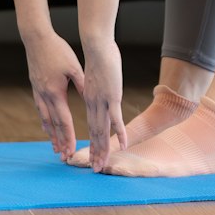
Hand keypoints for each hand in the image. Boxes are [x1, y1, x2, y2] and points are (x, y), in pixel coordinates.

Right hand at [21, 27, 86, 162]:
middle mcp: (45, 96)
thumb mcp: (74, 67)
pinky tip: (47, 127)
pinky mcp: (35, 87)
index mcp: (56, 93)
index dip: (69, 137)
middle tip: (64, 157)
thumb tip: (92, 99)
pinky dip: (45, 122)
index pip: (65, 120)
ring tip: (55, 148)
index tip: (73, 150)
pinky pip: (40, 110)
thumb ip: (83, 85)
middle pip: (54, 125)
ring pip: (45, 119)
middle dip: (60, 142)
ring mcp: (38, 93)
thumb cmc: (57, 50)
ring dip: (51, 135)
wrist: (36, 39)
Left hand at [79, 37, 125, 171]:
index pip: (91, 125)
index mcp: (90, 99)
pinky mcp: (112, 97)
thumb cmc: (98, 56)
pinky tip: (123, 145)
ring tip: (102, 165)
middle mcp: (94, 104)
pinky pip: (116, 119)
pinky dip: (120, 133)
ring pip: (103, 130)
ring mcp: (103, 102)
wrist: (96, 45)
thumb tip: (95, 92)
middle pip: (95, 133)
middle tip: (95, 169)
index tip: (91, 156)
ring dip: (104, 149)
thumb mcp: (94, 76)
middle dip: (96, 152)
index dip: (92, 142)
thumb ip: (94, 87)